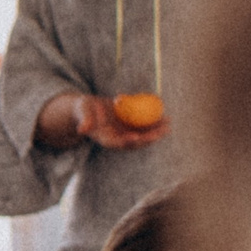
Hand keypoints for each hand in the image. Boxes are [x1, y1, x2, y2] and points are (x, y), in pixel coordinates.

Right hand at [34, 91, 168, 153]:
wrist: (89, 107)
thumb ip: (85, 120)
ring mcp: (125, 133)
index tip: (136, 136)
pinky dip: (154, 123)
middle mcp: (117, 138)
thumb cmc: (84, 108)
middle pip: (134, 142)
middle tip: (160, 131)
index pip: (116, 143)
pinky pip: (145, 127)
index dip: (127, 141)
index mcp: (104, 138)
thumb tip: (83, 129)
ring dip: (156, 132)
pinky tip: (165, 117)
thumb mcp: (83, 111)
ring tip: (168, 123)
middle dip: (148, 138)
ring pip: (143, 135)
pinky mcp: (131, 127)